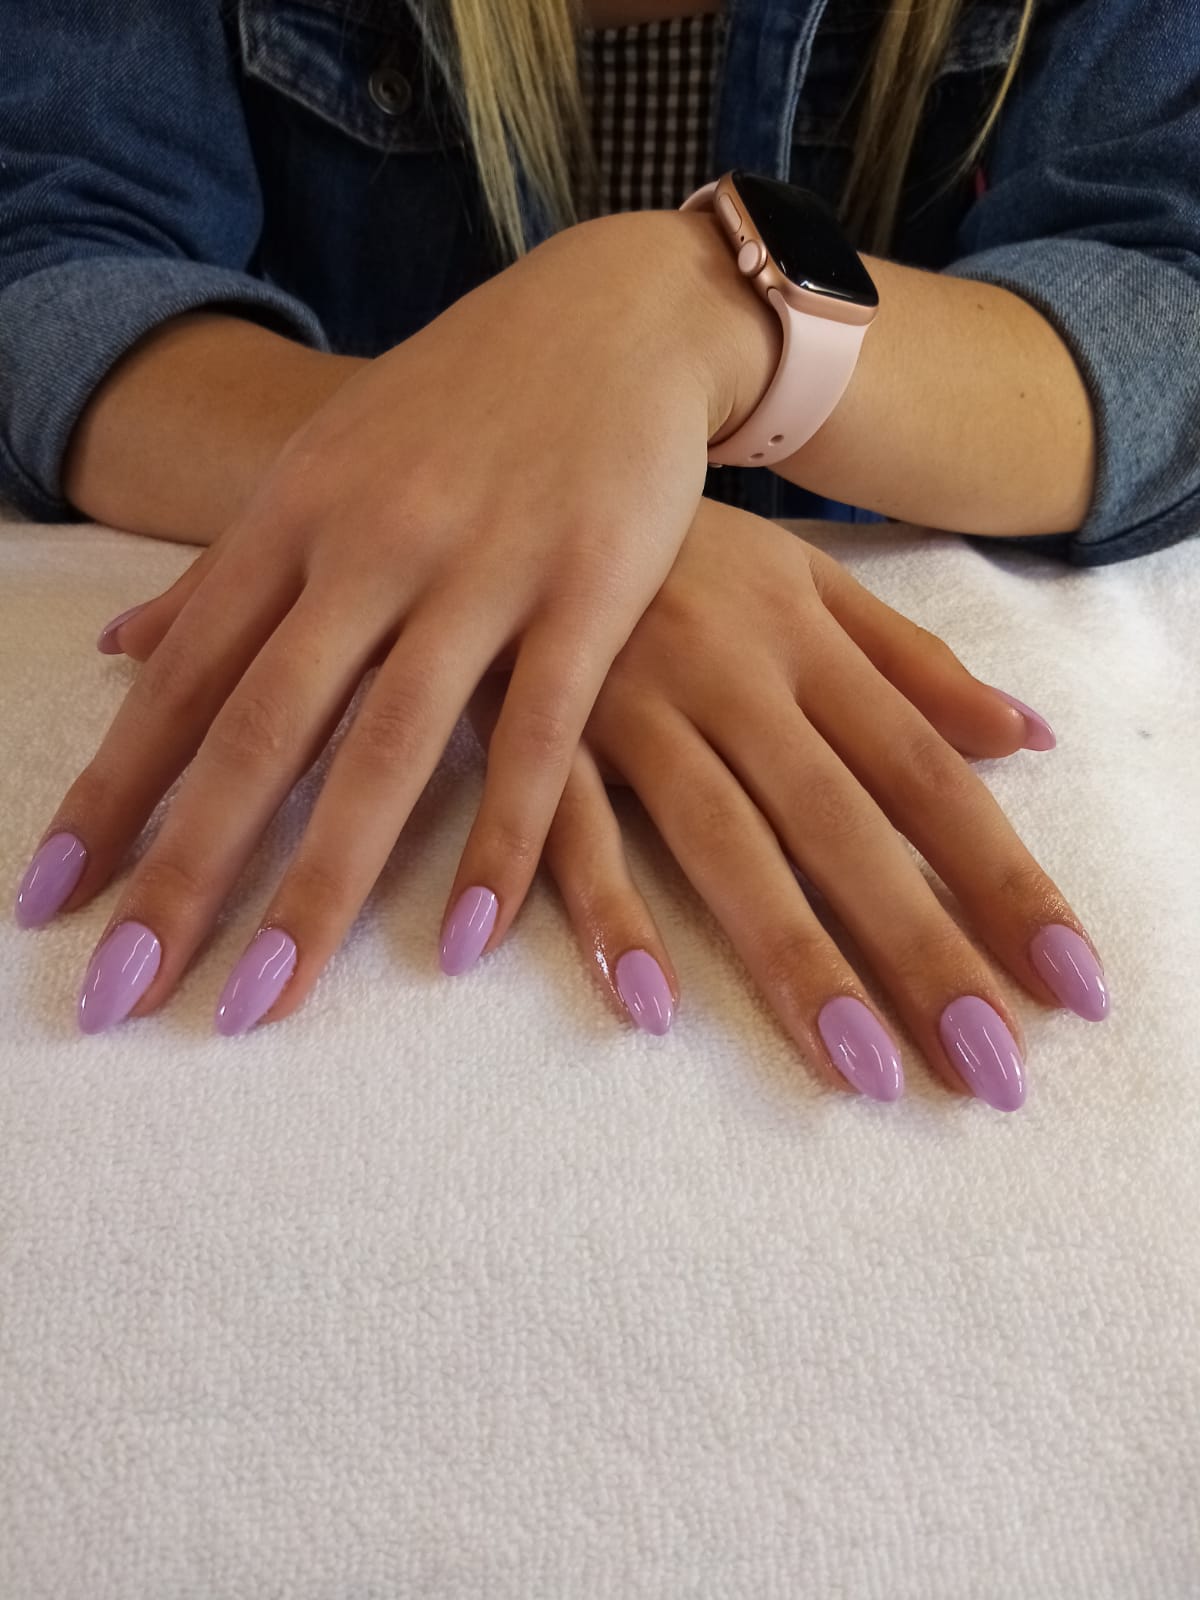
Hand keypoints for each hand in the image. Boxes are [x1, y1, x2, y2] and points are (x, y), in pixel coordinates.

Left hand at [12, 210, 773, 1030]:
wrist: (612, 318)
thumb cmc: (459, 406)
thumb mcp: (323, 467)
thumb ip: (226, 573)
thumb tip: (120, 650)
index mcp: (294, 520)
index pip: (181, 682)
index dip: (111, 794)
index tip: (49, 902)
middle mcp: (370, 546)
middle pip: (260, 730)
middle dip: (182, 870)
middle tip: (119, 995)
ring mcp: (482, 569)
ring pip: (388, 748)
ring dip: (319, 886)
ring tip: (258, 1002)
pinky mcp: (589, 591)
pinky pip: (540, 736)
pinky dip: (502, 840)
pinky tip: (463, 942)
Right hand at [474, 502, 1108, 1109]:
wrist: (539, 447)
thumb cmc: (686, 543)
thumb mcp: (809, 579)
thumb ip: (913, 664)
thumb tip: (1028, 738)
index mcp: (810, 645)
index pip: (929, 778)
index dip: (1003, 881)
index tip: (1070, 986)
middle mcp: (736, 680)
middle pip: (845, 826)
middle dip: (922, 949)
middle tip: (991, 1068)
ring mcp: (634, 705)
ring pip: (726, 841)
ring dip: (794, 956)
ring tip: (862, 1068)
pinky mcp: (540, 729)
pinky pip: (572, 825)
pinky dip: (606, 908)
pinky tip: (649, 1004)